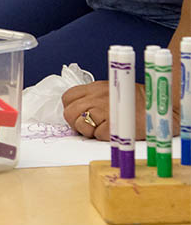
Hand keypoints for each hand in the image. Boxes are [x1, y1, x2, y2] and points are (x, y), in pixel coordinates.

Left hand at [62, 80, 180, 140]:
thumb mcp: (110, 92)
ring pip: (81, 125)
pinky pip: (98, 135)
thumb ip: (92, 98)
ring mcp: (104, 110)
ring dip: (89, 131)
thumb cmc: (134, 101)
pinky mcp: (114, 125)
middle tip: (89, 126)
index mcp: (94, 88)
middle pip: (70, 113)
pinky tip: (115, 130)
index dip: (71, 109)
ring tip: (103, 128)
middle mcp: (96, 97)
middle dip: (76, 122)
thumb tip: (77, 111)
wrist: (157, 107)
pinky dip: (105, 136)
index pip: (68, 98)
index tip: (79, 115)